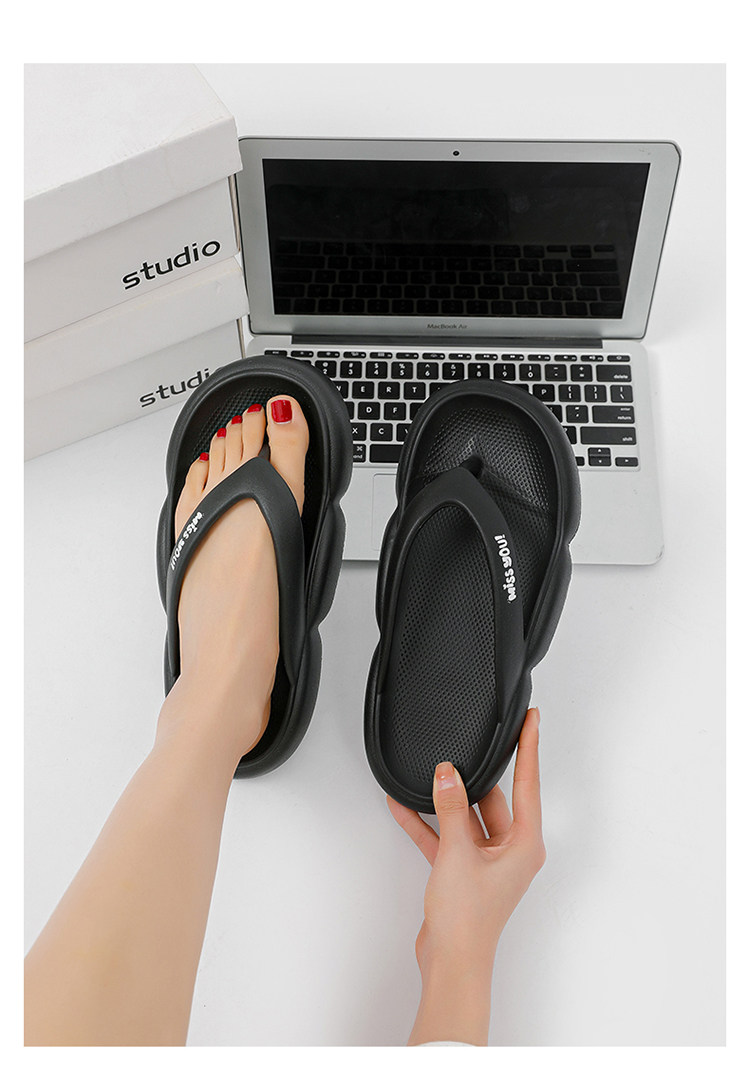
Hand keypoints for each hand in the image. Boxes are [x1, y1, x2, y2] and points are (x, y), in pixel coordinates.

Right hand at [387, 707, 544, 1044]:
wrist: (451, 962)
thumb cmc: (468, 920)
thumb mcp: (458, 853)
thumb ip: (451, 808)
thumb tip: (446, 773)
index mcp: (526, 844)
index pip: (529, 783)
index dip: (529, 748)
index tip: (531, 720)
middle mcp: (512, 850)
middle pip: (496, 798)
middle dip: (477, 774)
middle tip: (472, 740)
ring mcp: (488, 860)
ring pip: (469, 815)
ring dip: (447, 798)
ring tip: (429, 770)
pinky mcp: (465, 870)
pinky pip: (448, 835)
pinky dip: (429, 822)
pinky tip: (404, 804)